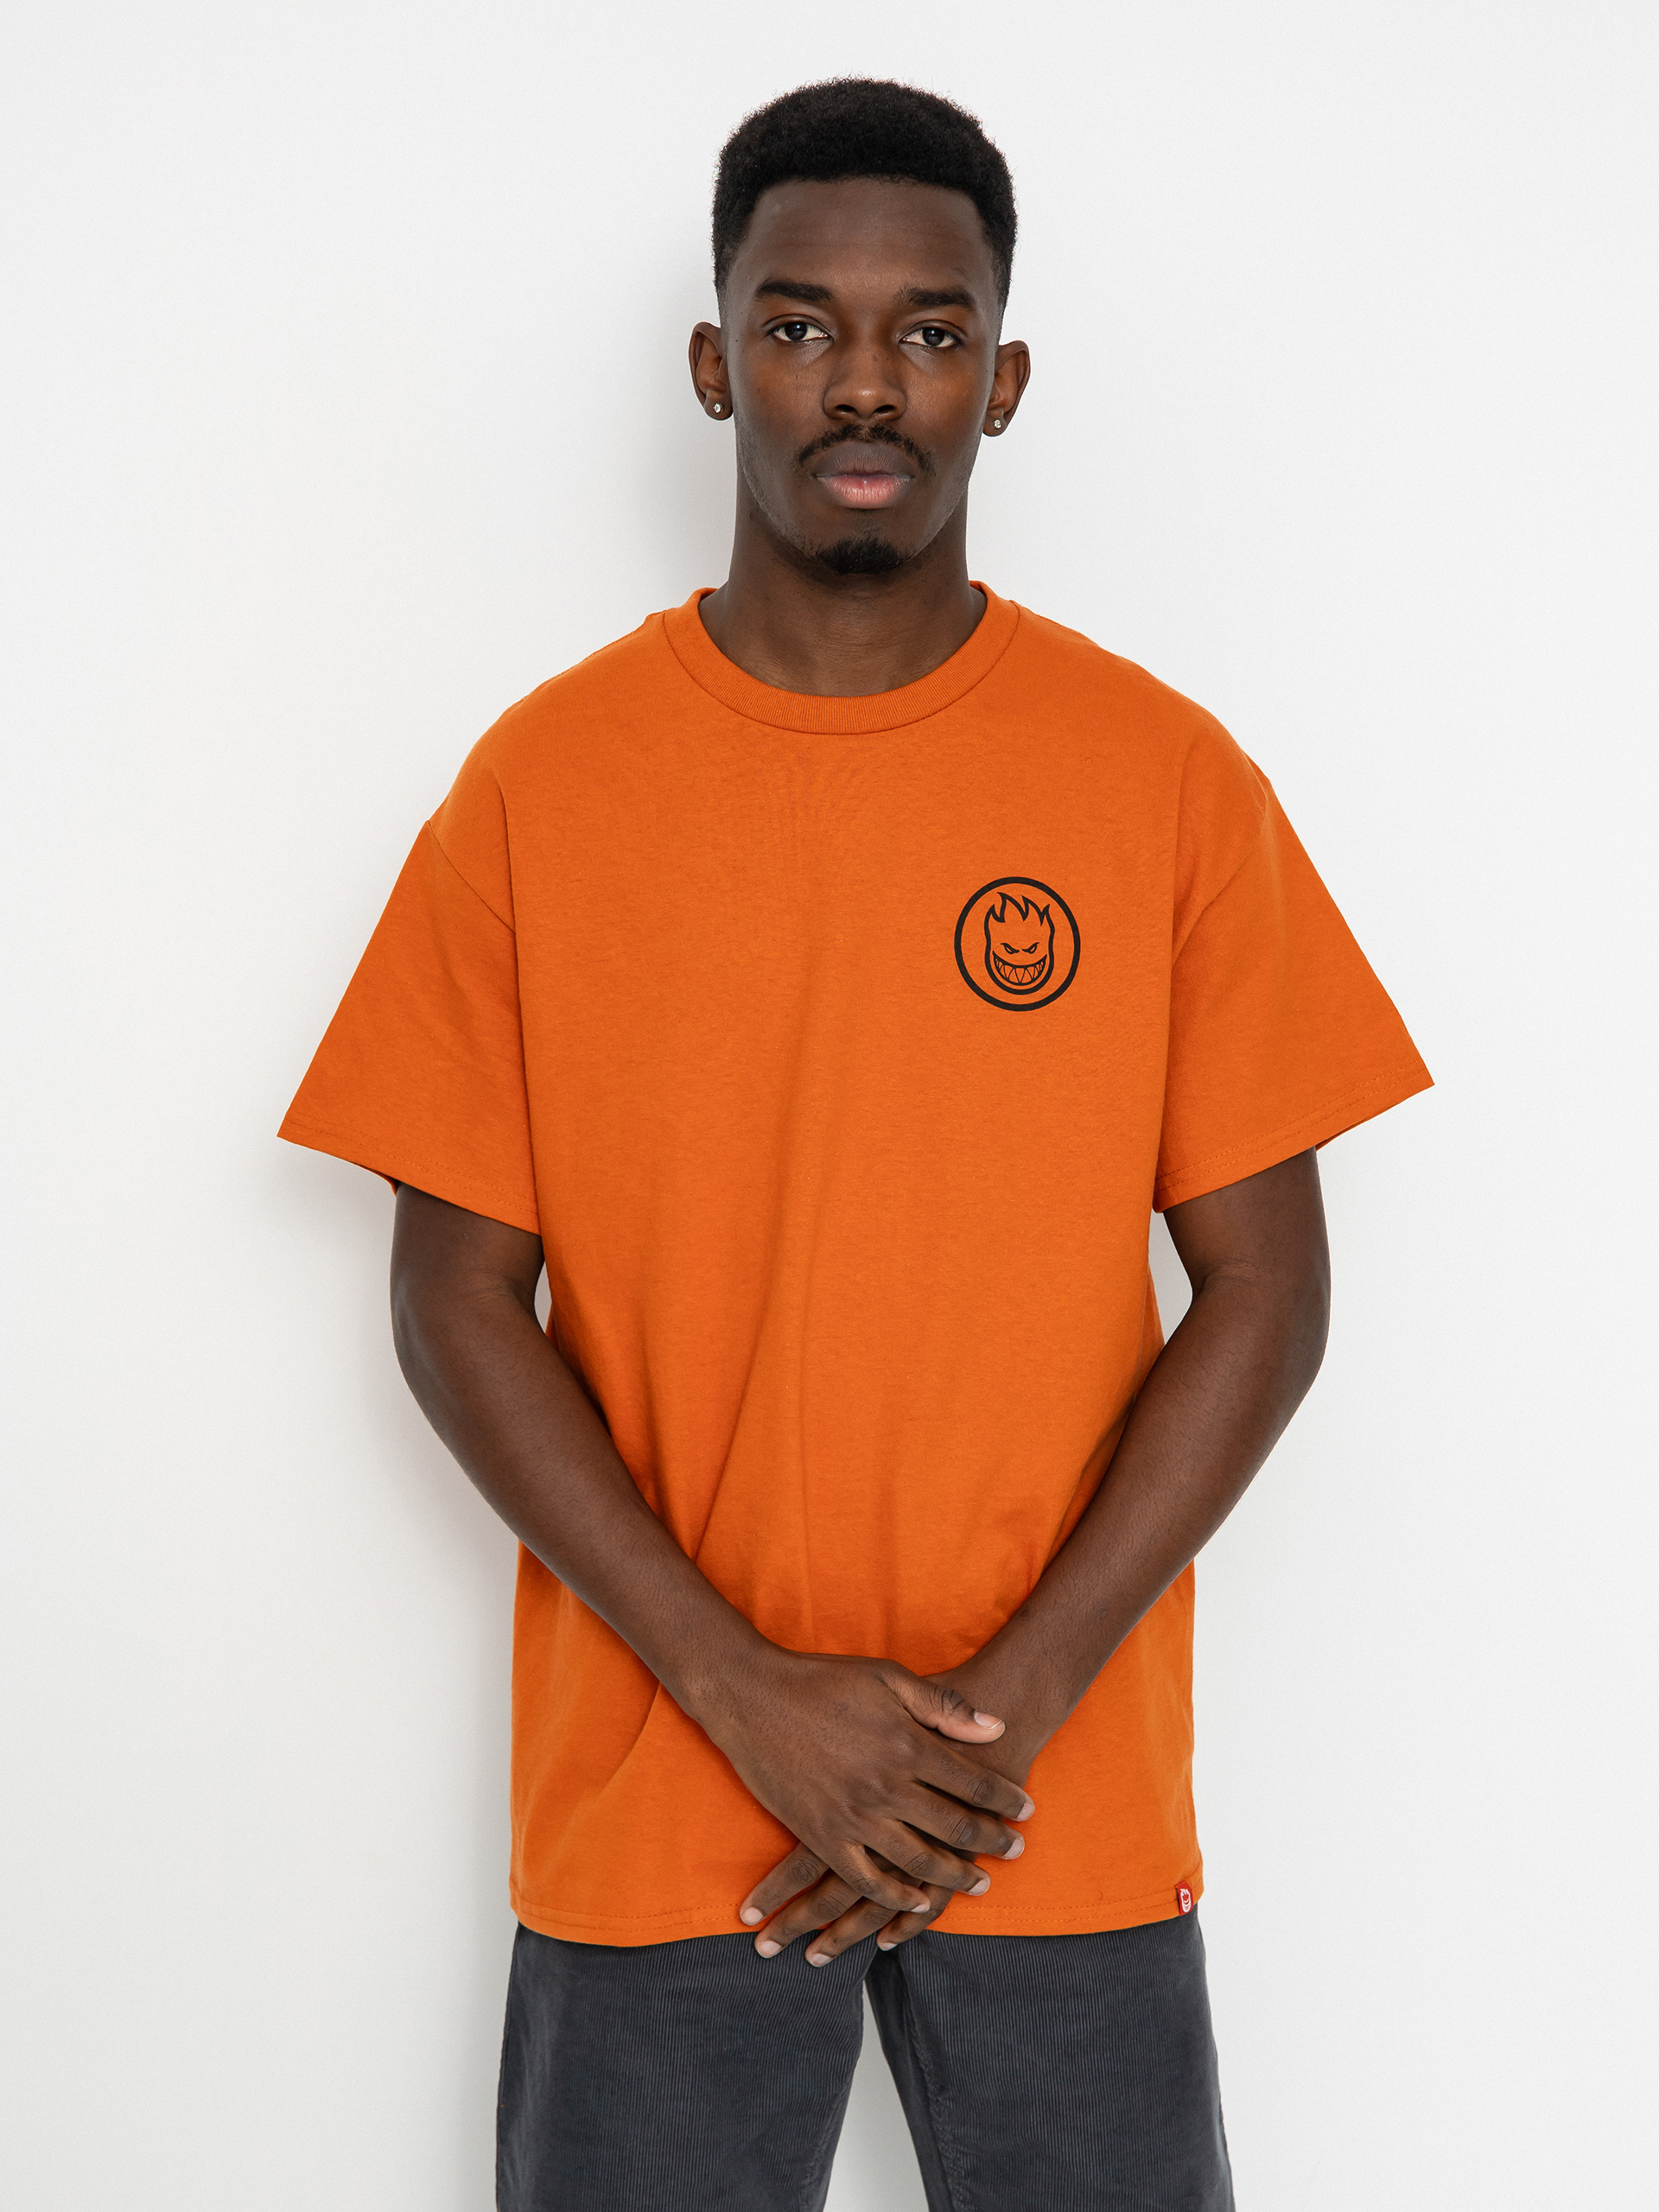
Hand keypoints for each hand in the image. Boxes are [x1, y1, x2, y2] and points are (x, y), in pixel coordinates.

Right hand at [694, 1647, 1034, 1927]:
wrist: (751, 1695)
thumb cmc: (822, 1679)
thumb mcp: (887, 1677)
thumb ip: (943, 1706)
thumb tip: (995, 1728)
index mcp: (907, 1744)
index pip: (974, 1782)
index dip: (1006, 1799)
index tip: (1026, 1810)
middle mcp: (887, 1786)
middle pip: (955, 1826)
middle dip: (992, 1841)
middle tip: (1016, 1851)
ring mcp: (853, 1815)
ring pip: (919, 1861)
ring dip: (954, 1877)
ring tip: (980, 1883)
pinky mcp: (820, 1834)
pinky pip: (866, 1879)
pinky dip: (896, 1898)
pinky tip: (916, 1906)